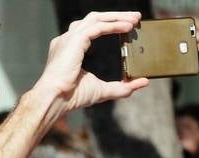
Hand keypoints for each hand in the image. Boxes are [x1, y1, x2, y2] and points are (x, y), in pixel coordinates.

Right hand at [31, 11, 148, 121]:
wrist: (55, 99)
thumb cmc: (71, 97)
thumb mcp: (102, 91)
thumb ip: (122, 87)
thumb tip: (143, 82)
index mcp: (70, 49)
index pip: (92, 29)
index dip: (110, 25)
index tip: (127, 27)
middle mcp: (68, 40)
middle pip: (94, 19)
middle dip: (116, 16)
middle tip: (136, 18)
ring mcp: (70, 38)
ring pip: (96, 18)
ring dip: (116, 17)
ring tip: (134, 19)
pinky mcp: (75, 40)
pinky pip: (98, 27)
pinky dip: (114, 25)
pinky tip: (127, 27)